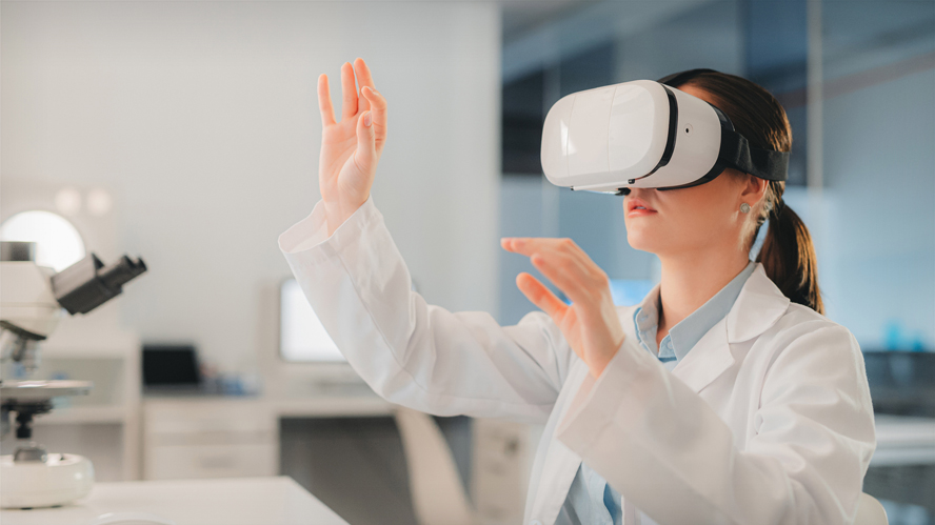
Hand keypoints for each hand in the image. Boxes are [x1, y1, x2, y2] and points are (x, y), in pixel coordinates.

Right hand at [317, 58, 387, 235]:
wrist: (341, 198)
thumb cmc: (358, 183)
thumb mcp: (365, 160)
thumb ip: (366, 137)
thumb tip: (367, 115)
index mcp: (377, 134)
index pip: (378, 107)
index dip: (374, 95)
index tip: (366, 89)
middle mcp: (363, 129)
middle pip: (364, 98)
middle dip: (363, 80)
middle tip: (358, 61)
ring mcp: (346, 130)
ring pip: (347, 101)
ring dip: (347, 84)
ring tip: (346, 66)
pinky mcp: (330, 134)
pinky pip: (327, 110)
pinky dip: (325, 95)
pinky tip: (323, 79)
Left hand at [501, 238, 624, 377]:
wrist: (611, 363)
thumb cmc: (589, 337)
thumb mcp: (560, 314)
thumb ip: (542, 295)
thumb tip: (520, 276)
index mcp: (591, 276)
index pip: (564, 249)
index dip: (538, 242)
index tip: (513, 243)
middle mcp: (596, 278)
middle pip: (563, 249)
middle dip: (534, 242)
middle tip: (508, 242)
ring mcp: (596, 290)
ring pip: (566, 260)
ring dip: (538, 250)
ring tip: (516, 246)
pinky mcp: (592, 306)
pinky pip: (570, 283)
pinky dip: (552, 269)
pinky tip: (535, 260)